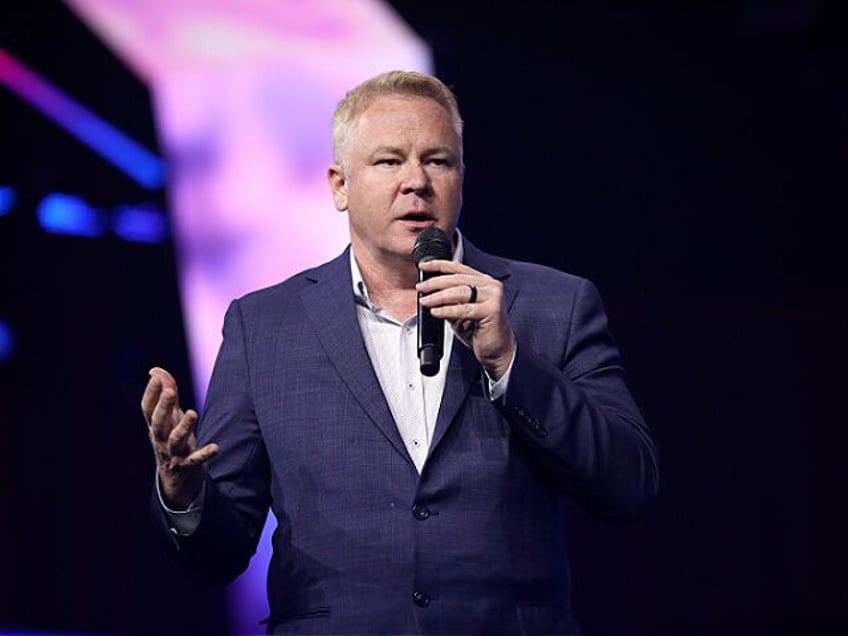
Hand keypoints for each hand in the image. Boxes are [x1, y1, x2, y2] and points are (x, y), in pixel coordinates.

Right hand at [141, 367, 218, 509]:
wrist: (176, 481)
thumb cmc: (172, 440)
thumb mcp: (169, 419)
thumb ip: (166, 395)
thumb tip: (155, 371)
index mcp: (155, 427)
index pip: (148, 409)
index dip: (151, 393)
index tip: (155, 376)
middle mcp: (161, 439)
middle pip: (158, 423)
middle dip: (163, 406)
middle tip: (170, 391)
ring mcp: (173, 454)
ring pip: (176, 440)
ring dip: (184, 426)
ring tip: (192, 412)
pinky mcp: (187, 466)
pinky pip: (195, 460)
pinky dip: (204, 454)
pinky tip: (216, 447)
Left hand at [416, 260, 515, 379]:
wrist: (498, 351)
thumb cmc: (481, 331)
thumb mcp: (459, 313)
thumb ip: (448, 301)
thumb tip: (429, 294)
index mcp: (483, 282)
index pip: (458, 268)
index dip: (439, 265)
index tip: (423, 266)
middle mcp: (490, 286)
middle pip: (457, 279)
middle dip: (435, 283)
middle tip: (420, 288)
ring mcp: (493, 297)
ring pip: (460, 292)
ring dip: (438, 296)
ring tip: (425, 301)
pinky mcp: (492, 310)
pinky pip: (464, 309)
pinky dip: (447, 311)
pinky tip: (436, 312)